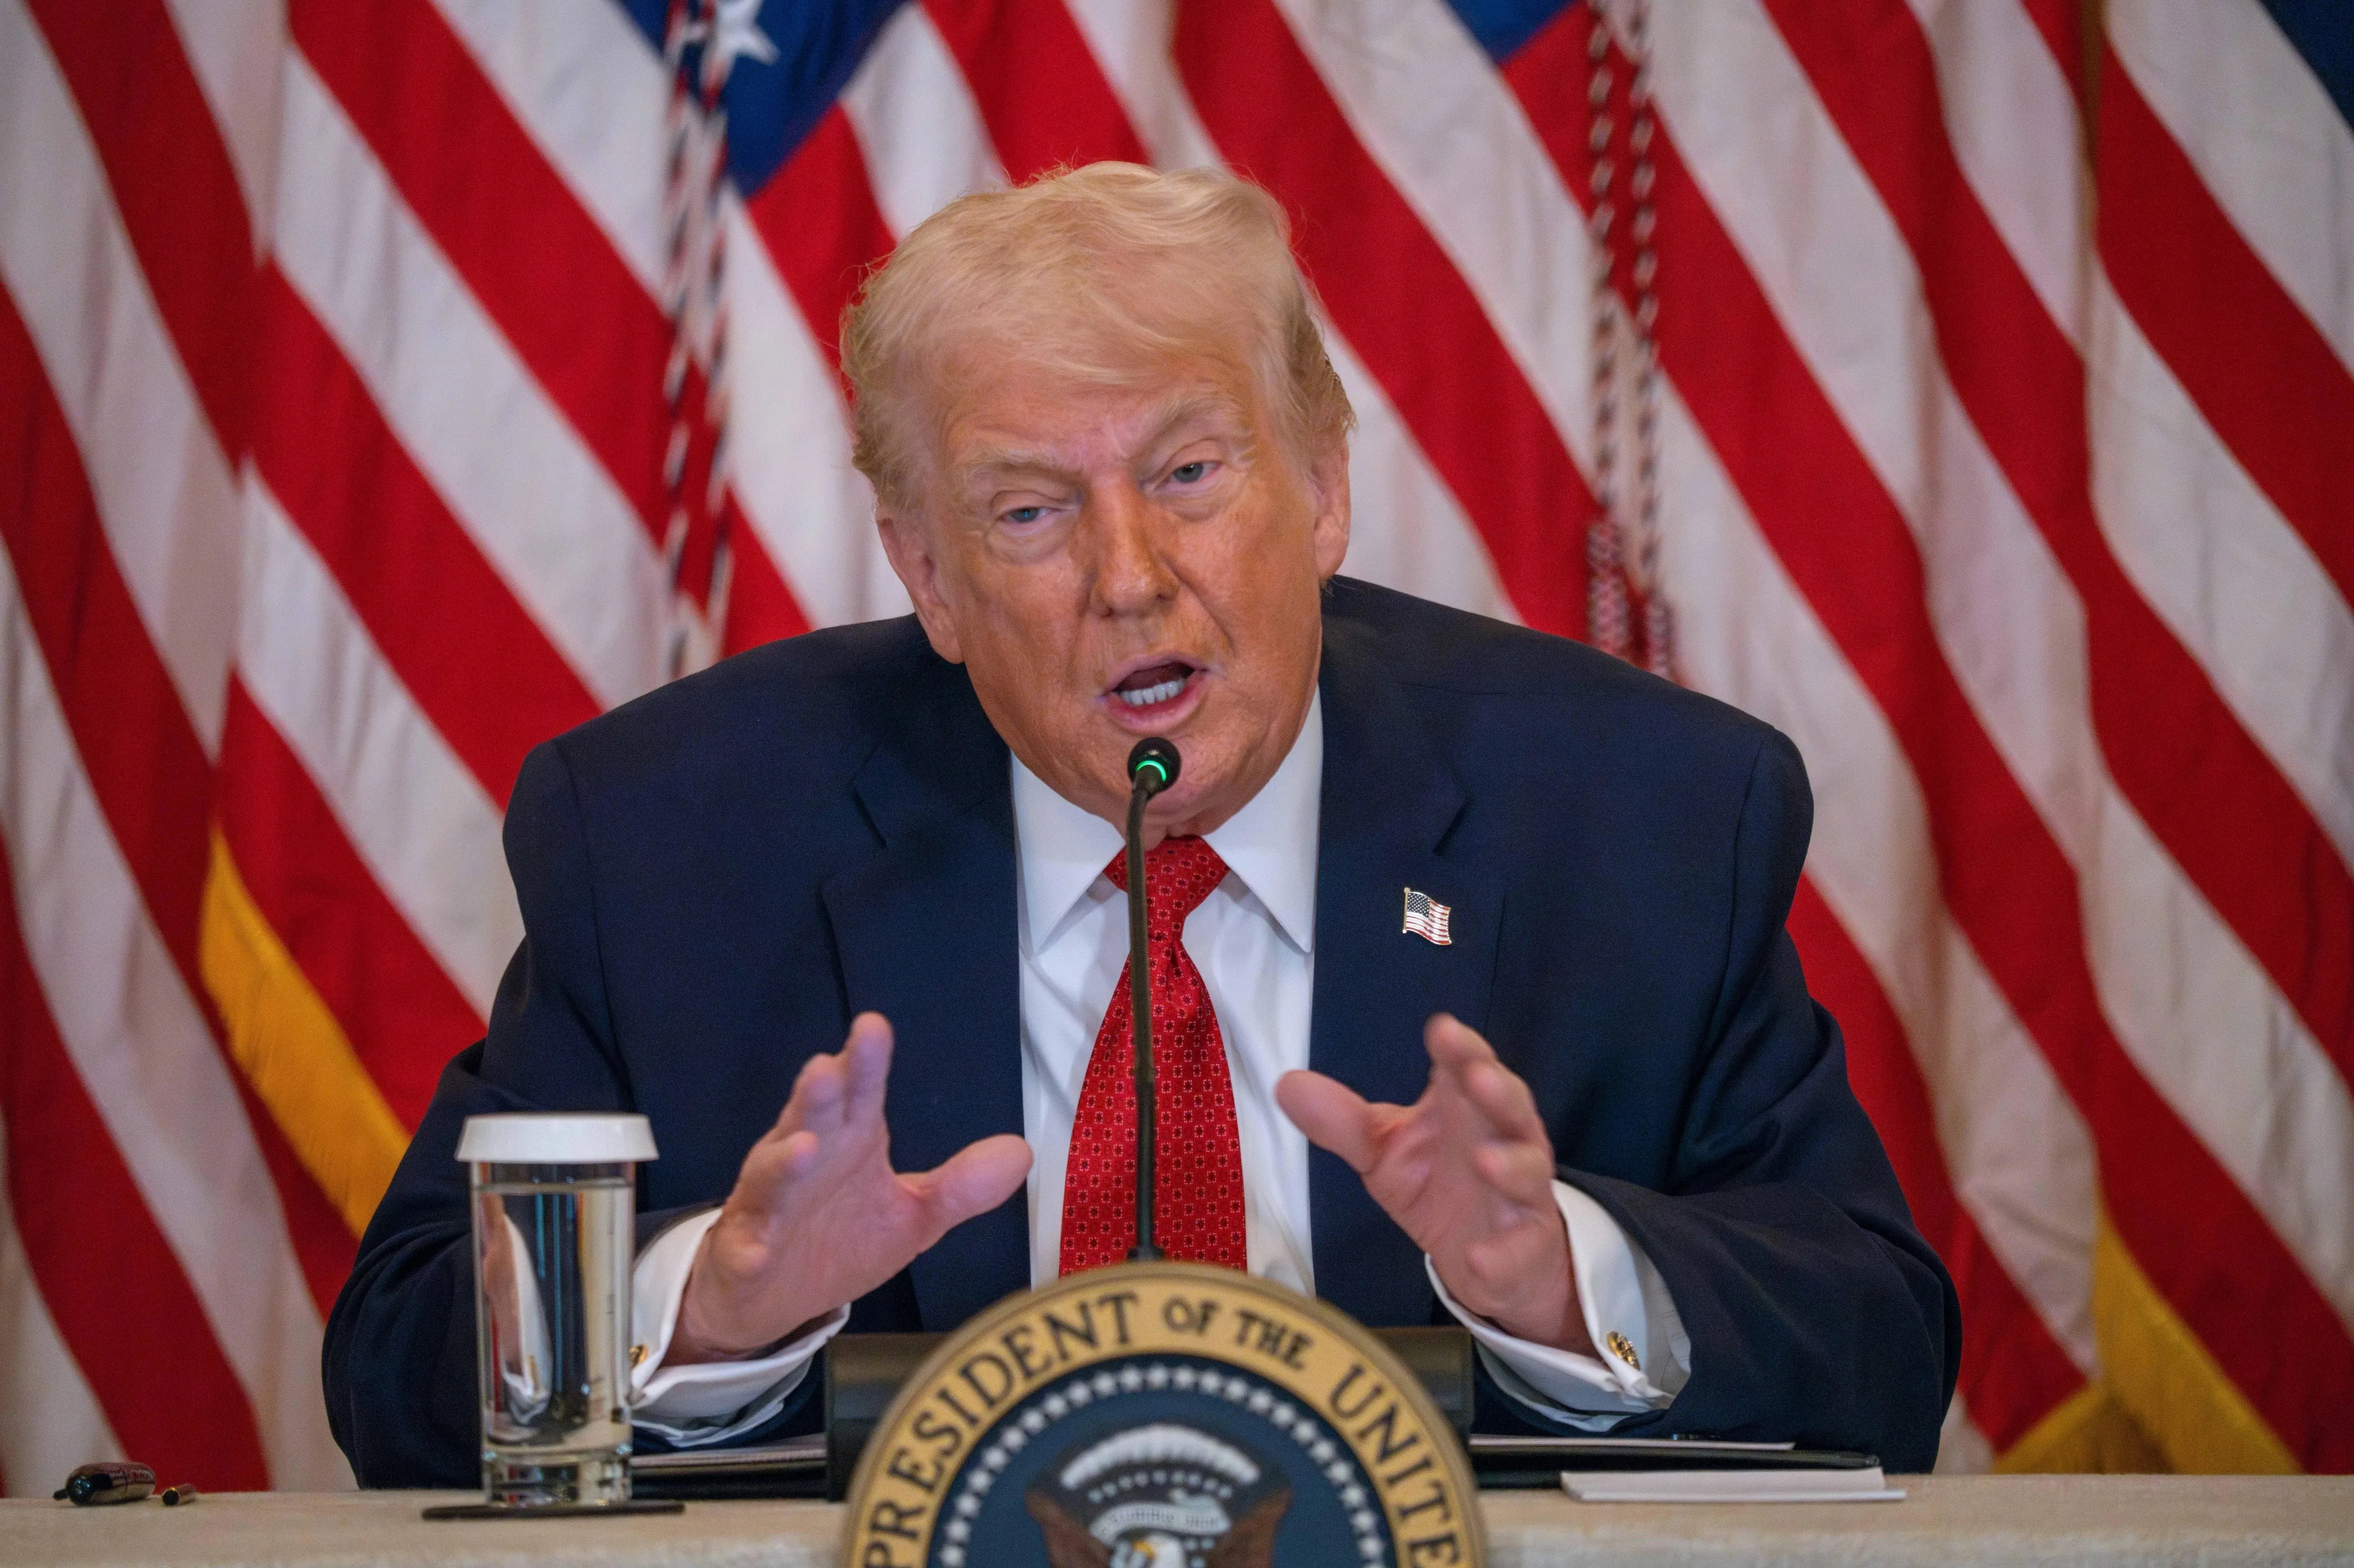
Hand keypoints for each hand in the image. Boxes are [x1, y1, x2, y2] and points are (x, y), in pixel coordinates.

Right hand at [670, 1013, 1031, 1361]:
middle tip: (829, 1065)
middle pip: (812, 1120)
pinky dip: (751, 1241)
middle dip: (819, 1095)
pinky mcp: (746, 1253)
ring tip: (803, 1144)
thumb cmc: (841, 1241)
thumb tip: (1022, 1151)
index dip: (865, 1064)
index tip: (874, 1027)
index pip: (858, 1095)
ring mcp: (771, 1206)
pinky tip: (756, 1241)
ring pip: (773, 1176)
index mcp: (847, 1143)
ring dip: (783, 1159)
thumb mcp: (913, 1217)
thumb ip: (960, 1186)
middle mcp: (804, 1161)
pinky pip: (746, 1245)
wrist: (768, 1296)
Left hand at [1276, 1014, 1592, 1354]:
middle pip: (1512, 1107)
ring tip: (1484, 1162)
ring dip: (1509, 1166)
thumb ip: (1344, 1122)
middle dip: (1498, 1091)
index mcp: (1470, 1107)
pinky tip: (1479, 1258)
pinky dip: (1502, 1254)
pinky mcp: (1527, 1246)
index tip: (1440, 1030)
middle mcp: (1505, 1140)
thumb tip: (1286, 1084)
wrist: (1491, 1258)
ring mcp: (1522, 1194)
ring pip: (1529, 1172)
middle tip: (1476, 1077)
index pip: (1469, 1067)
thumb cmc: (1439, 1183)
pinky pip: (1519, 1250)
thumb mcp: (1386, 1151)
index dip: (1460, 1048)